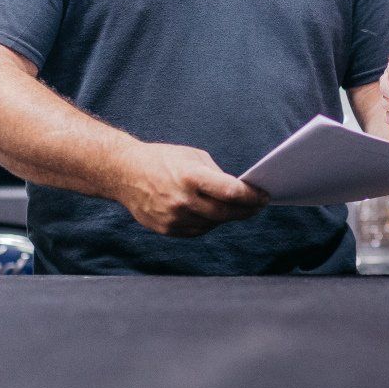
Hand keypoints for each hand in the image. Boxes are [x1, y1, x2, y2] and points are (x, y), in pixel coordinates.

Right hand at [121, 143, 266, 237]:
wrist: (124, 173)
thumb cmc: (163, 160)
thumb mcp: (193, 157)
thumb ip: (216, 175)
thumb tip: (239, 192)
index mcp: (190, 176)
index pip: (230, 191)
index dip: (251, 196)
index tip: (264, 196)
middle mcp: (183, 200)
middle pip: (225, 213)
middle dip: (246, 210)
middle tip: (258, 206)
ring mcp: (174, 218)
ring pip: (213, 224)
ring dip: (227, 217)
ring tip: (238, 209)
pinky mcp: (167, 229)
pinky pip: (197, 230)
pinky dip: (208, 223)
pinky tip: (214, 214)